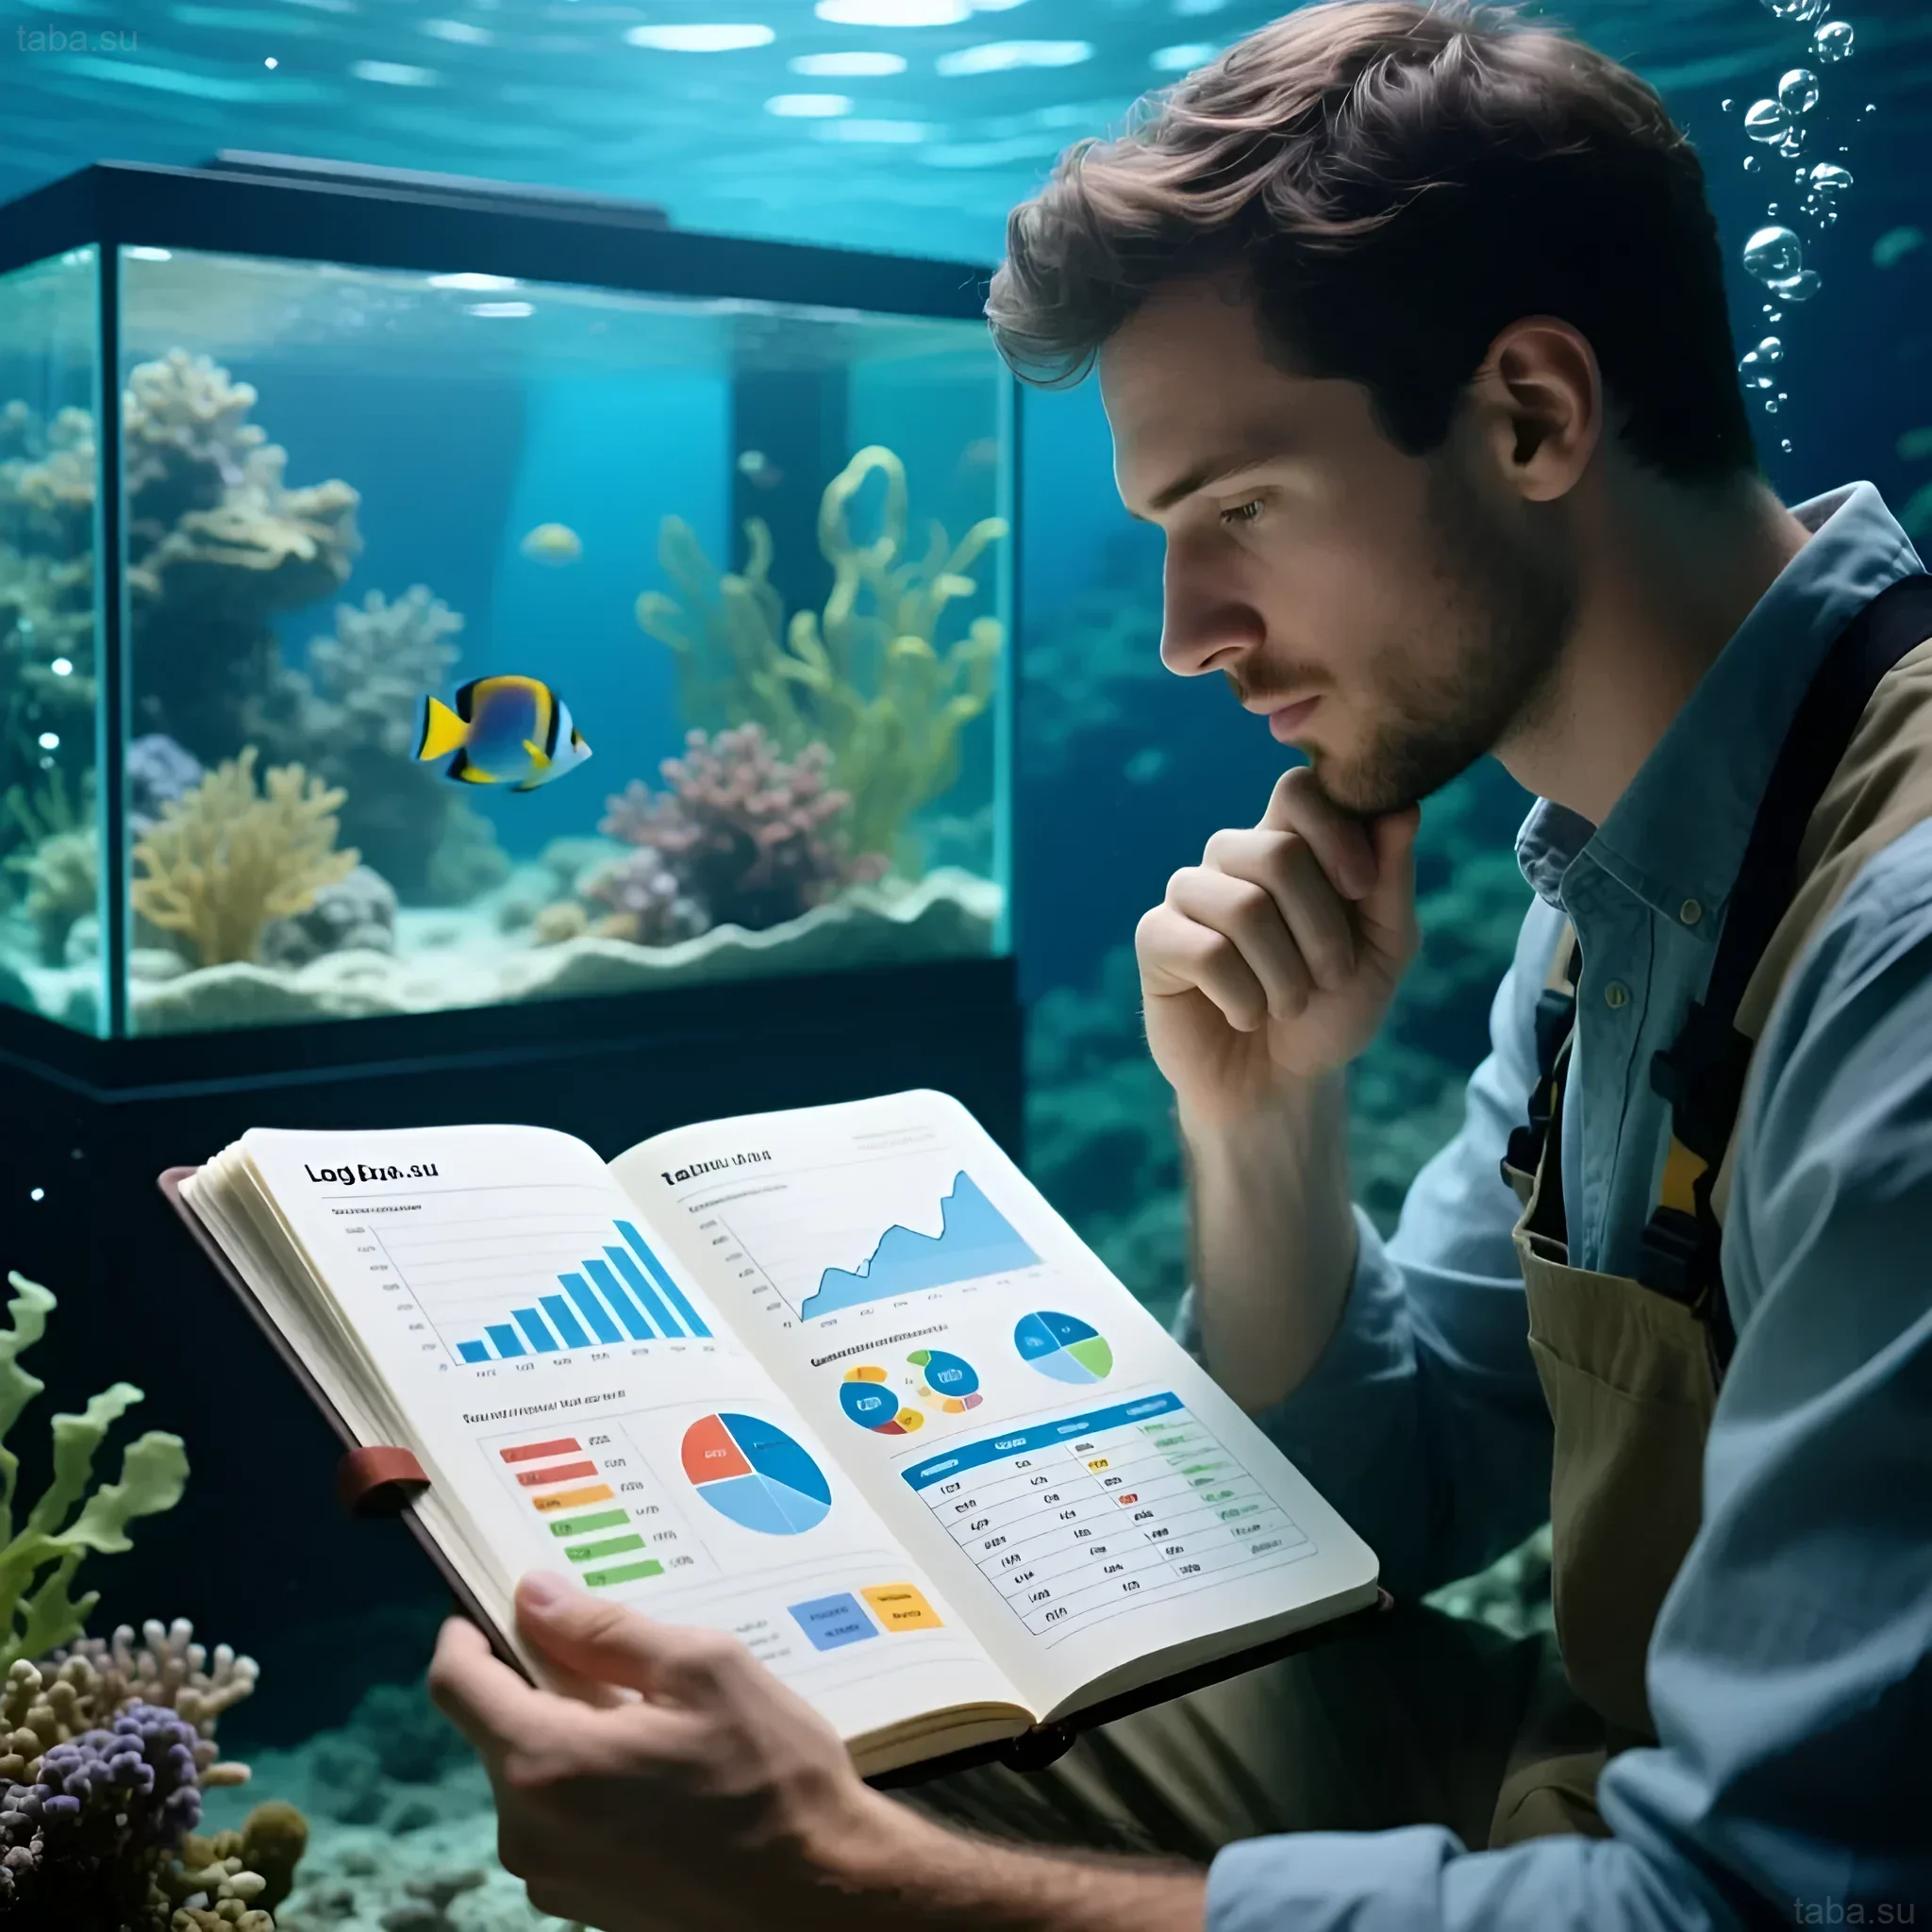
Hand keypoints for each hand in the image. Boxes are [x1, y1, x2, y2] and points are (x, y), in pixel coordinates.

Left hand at [428, 1573, 915, 1930]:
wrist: (820, 1896)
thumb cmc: (771, 1776)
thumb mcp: (702, 1669)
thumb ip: (603, 1631)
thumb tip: (534, 1594)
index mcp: (545, 1762)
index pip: (456, 1683)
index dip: (468, 1632)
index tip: (500, 1606)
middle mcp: (527, 1830)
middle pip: (497, 1728)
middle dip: (544, 1684)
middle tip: (625, 1665)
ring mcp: (551, 1876)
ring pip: (532, 1775)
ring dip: (573, 1738)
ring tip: (658, 1726)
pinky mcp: (579, 1904)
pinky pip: (559, 1821)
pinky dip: (591, 1786)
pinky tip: (661, 1778)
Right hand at [1135, 768, 1419, 1124]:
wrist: (1281, 1083)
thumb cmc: (1332, 1009)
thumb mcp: (1383, 949)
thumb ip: (1391, 880)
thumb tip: (1403, 807)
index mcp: (1287, 842)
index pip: (1297, 788)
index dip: (1335, 831)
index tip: (1361, 888)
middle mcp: (1232, 858)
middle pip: (1277, 852)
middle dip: (1322, 929)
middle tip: (1331, 977)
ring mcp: (1189, 895)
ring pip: (1244, 907)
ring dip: (1286, 975)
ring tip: (1288, 1005)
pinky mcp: (1156, 939)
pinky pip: (1207, 952)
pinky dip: (1244, 998)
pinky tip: (1246, 1015)